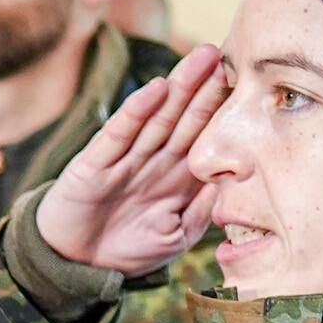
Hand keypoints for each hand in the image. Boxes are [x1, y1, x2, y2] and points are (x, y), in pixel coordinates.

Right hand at [32, 44, 229, 276]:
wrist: (77, 267)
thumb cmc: (128, 250)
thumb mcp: (177, 235)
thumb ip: (203, 209)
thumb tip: (235, 180)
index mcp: (175, 177)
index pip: (202, 137)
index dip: (220, 111)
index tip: (245, 83)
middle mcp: (153, 161)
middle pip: (184, 118)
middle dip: (203, 87)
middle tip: (222, 54)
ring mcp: (125, 159)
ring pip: (158, 116)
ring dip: (179, 87)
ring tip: (199, 58)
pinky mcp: (96, 163)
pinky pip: (119, 133)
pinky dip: (137, 111)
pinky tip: (156, 88)